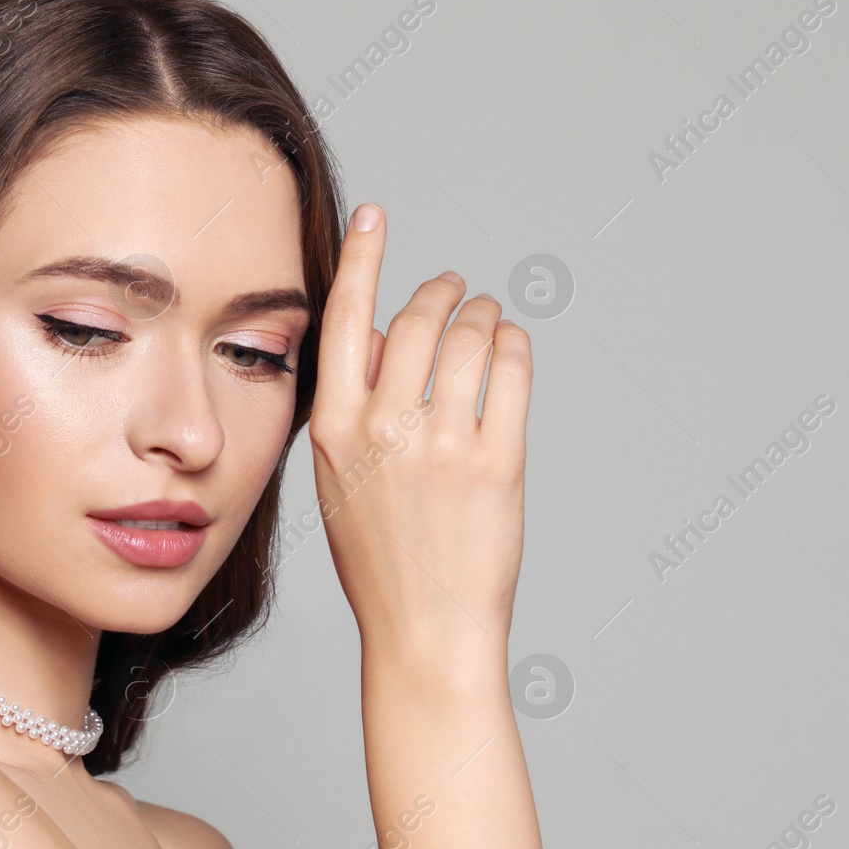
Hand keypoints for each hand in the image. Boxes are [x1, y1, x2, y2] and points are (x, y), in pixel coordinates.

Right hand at [309, 203, 531, 665]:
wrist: (426, 633)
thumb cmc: (382, 561)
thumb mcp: (339, 481)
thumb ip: (350, 407)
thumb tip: (371, 335)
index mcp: (333, 430)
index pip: (344, 321)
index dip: (363, 258)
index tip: (376, 216)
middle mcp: (383, 430)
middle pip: (415, 320)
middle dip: (441, 291)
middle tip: (456, 287)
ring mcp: (441, 445)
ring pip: (468, 338)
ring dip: (483, 314)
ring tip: (488, 317)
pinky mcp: (496, 463)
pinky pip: (512, 373)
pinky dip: (515, 345)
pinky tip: (512, 347)